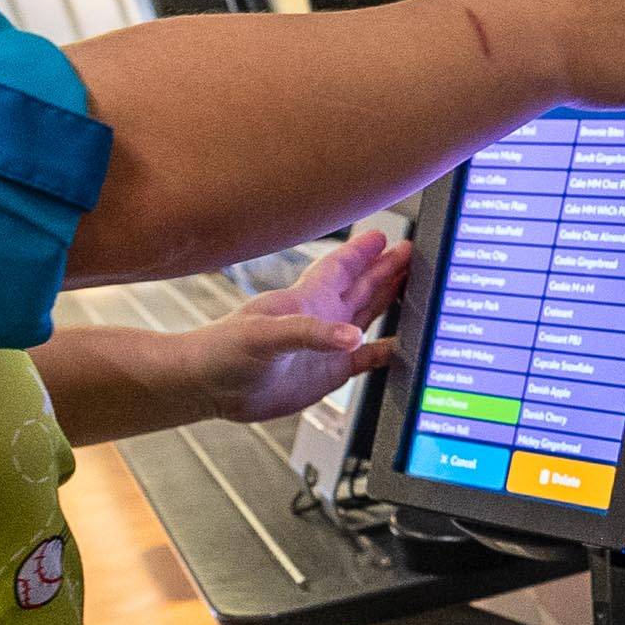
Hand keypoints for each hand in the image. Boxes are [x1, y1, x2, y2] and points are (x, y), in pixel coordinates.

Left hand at [186, 231, 412, 423]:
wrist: (209, 388)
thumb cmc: (224, 352)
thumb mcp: (264, 335)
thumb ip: (310, 334)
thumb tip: (352, 337)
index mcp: (305, 299)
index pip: (341, 267)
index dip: (362, 251)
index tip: (384, 236)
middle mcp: (321, 318)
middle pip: (362, 286)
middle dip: (387, 269)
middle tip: (414, 253)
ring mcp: (327, 345)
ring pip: (368, 315)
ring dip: (391, 300)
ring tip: (415, 287)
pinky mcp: (331, 373)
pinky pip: (369, 359)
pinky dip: (389, 352)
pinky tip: (405, 346)